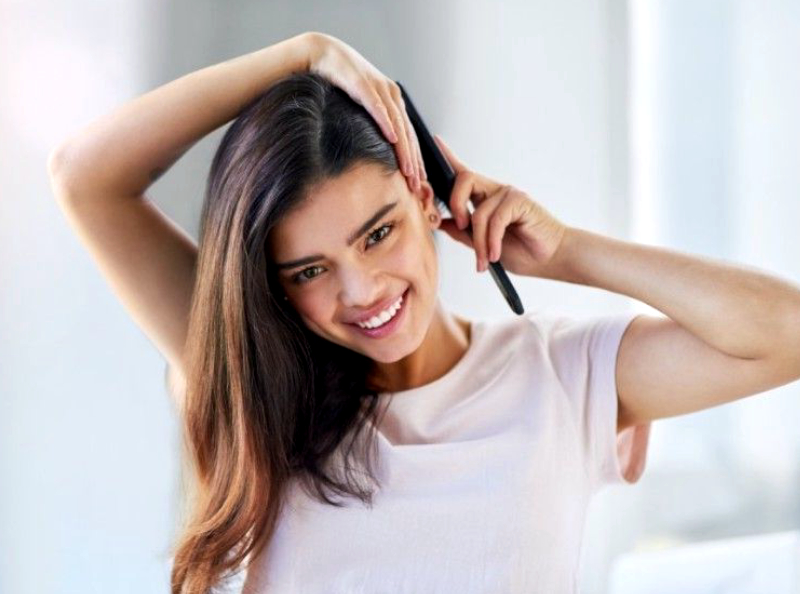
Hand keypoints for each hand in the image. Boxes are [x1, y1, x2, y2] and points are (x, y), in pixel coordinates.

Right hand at [303, 32, 424, 191]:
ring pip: (397, 124)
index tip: (419, 180)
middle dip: (413, 161)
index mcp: (393, 101)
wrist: (323, 54)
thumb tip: (379, 147)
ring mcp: (379, 89)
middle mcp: (391, 95)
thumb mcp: (361, 105)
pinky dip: (386, 123)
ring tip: (409, 170)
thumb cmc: (340, 82)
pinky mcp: (363, 85)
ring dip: (404, 149)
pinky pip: (377, 107)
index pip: (409, 135)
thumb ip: (372, 122)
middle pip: (407, 133)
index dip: (415, 159)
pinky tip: (392, 139)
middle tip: (418, 184)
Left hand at [434, 134, 570, 277]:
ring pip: (478, 211)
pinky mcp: (520, 200)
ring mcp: (508, 194)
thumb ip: (463, 233)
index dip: (449, 157)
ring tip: (484, 260)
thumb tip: (440, 222)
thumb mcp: (484, 245)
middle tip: (462, 227)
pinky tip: (496, 254)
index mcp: (484, 198)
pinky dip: (492, 241)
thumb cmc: (522, 251)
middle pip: (464, 179)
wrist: (548, 259)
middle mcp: (495, 191)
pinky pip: (495, 220)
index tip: (435, 140)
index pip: (464, 173)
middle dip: (455, 204)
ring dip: (479, 242)